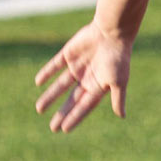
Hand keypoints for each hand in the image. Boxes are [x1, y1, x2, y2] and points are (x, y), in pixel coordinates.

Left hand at [34, 18, 130, 133]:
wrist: (112, 31)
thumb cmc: (118, 58)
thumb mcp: (118, 81)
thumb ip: (117, 98)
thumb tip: (122, 116)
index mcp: (99, 86)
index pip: (84, 106)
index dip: (74, 117)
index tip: (64, 129)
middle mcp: (87, 78)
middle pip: (72, 99)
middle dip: (62, 113)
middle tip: (52, 128)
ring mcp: (77, 66)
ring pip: (61, 85)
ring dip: (50, 96)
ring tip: (39, 109)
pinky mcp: (69, 54)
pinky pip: (55, 65)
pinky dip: (47, 73)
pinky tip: (38, 82)